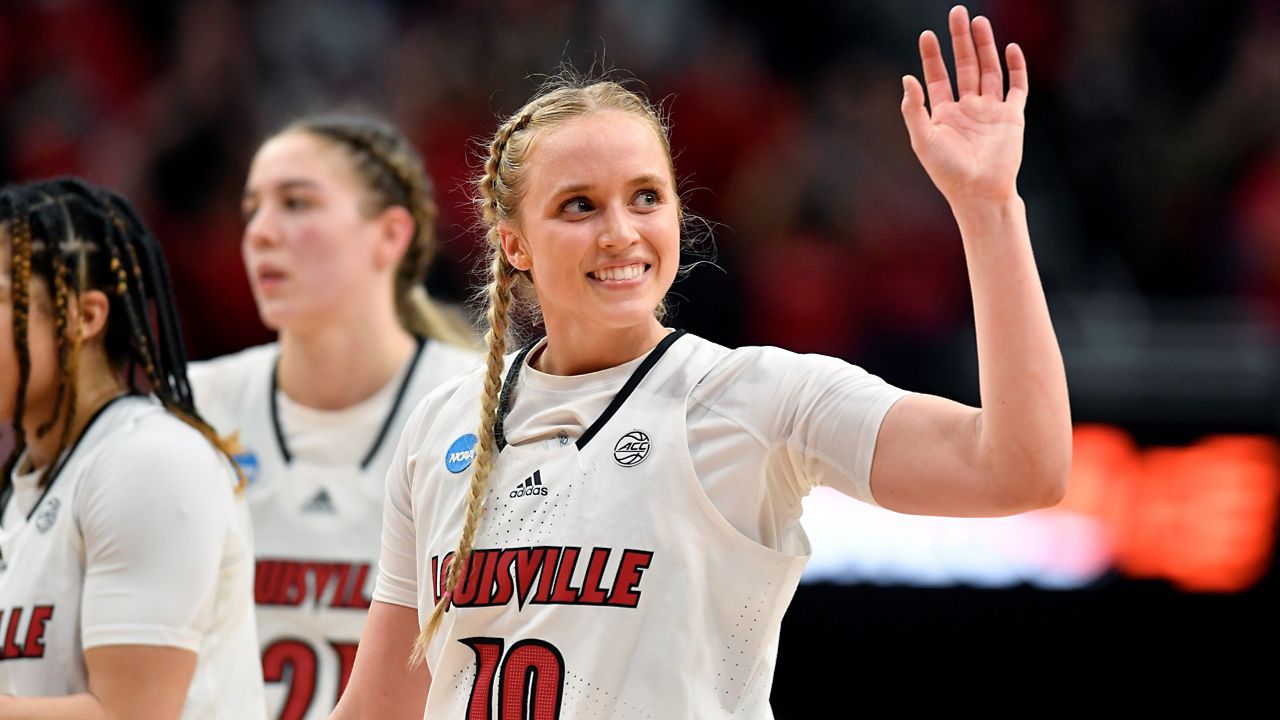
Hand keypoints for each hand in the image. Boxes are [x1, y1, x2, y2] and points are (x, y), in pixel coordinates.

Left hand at [902, 6, 1027, 204]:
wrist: (979, 192)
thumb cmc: (947, 171)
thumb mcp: (923, 139)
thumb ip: (914, 109)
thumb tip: (906, 78)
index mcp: (944, 113)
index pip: (937, 76)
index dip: (932, 56)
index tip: (927, 34)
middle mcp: (967, 108)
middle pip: (965, 65)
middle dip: (960, 40)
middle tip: (957, 12)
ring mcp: (991, 110)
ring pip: (989, 70)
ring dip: (985, 46)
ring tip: (979, 22)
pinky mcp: (1012, 116)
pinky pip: (1016, 87)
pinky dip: (1016, 67)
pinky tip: (1010, 48)